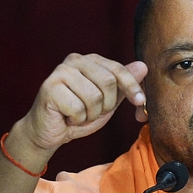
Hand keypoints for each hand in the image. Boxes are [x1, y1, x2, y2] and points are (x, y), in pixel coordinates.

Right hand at [17, 53, 146, 152]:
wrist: (50, 132)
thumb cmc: (79, 114)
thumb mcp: (108, 101)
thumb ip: (123, 84)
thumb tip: (143, 66)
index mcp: (90, 60)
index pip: (118, 69)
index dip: (131, 86)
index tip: (140, 101)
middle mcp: (74, 60)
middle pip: (108, 82)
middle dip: (106, 105)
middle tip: (93, 112)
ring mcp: (60, 72)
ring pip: (94, 97)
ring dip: (90, 114)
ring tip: (79, 114)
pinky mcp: (49, 87)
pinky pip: (78, 108)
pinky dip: (77, 119)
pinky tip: (67, 117)